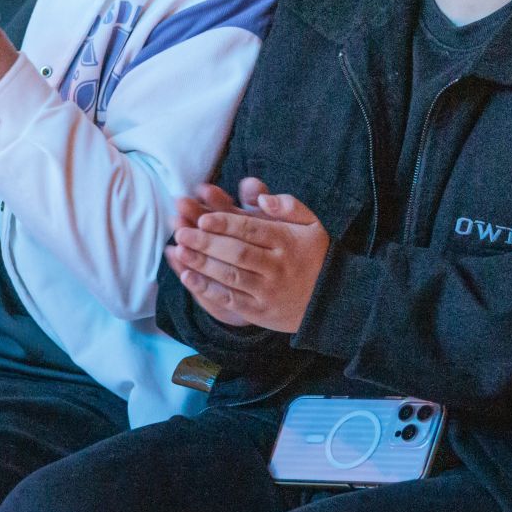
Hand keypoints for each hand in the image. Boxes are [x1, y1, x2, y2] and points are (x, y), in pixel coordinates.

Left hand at [165, 176, 330, 333]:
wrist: (332, 300)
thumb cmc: (316, 254)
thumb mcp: (312, 223)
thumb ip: (288, 206)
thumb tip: (263, 200)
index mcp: (286, 242)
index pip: (251, 230)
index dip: (225, 223)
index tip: (202, 218)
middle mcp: (276, 267)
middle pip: (237, 253)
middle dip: (206, 242)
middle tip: (182, 232)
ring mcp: (267, 291)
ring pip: (230, 276)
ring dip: (202, 264)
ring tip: (179, 251)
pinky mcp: (259, 311)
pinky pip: (230, 299)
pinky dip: (207, 288)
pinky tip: (188, 277)